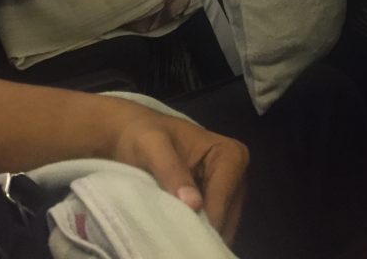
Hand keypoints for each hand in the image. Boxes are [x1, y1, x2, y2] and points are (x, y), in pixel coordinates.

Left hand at [107, 107, 248, 244]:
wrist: (131, 132)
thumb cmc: (142, 134)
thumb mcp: (150, 146)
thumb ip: (171, 170)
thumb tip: (194, 205)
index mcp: (229, 153)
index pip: (224, 194)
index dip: (207, 215)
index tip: (182, 229)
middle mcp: (235, 172)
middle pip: (227, 214)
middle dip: (203, 227)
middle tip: (174, 234)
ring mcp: (227, 190)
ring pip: (222, 224)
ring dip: (199, 231)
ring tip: (173, 232)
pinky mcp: (215, 202)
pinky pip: (213, 226)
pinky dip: (196, 232)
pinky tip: (178, 231)